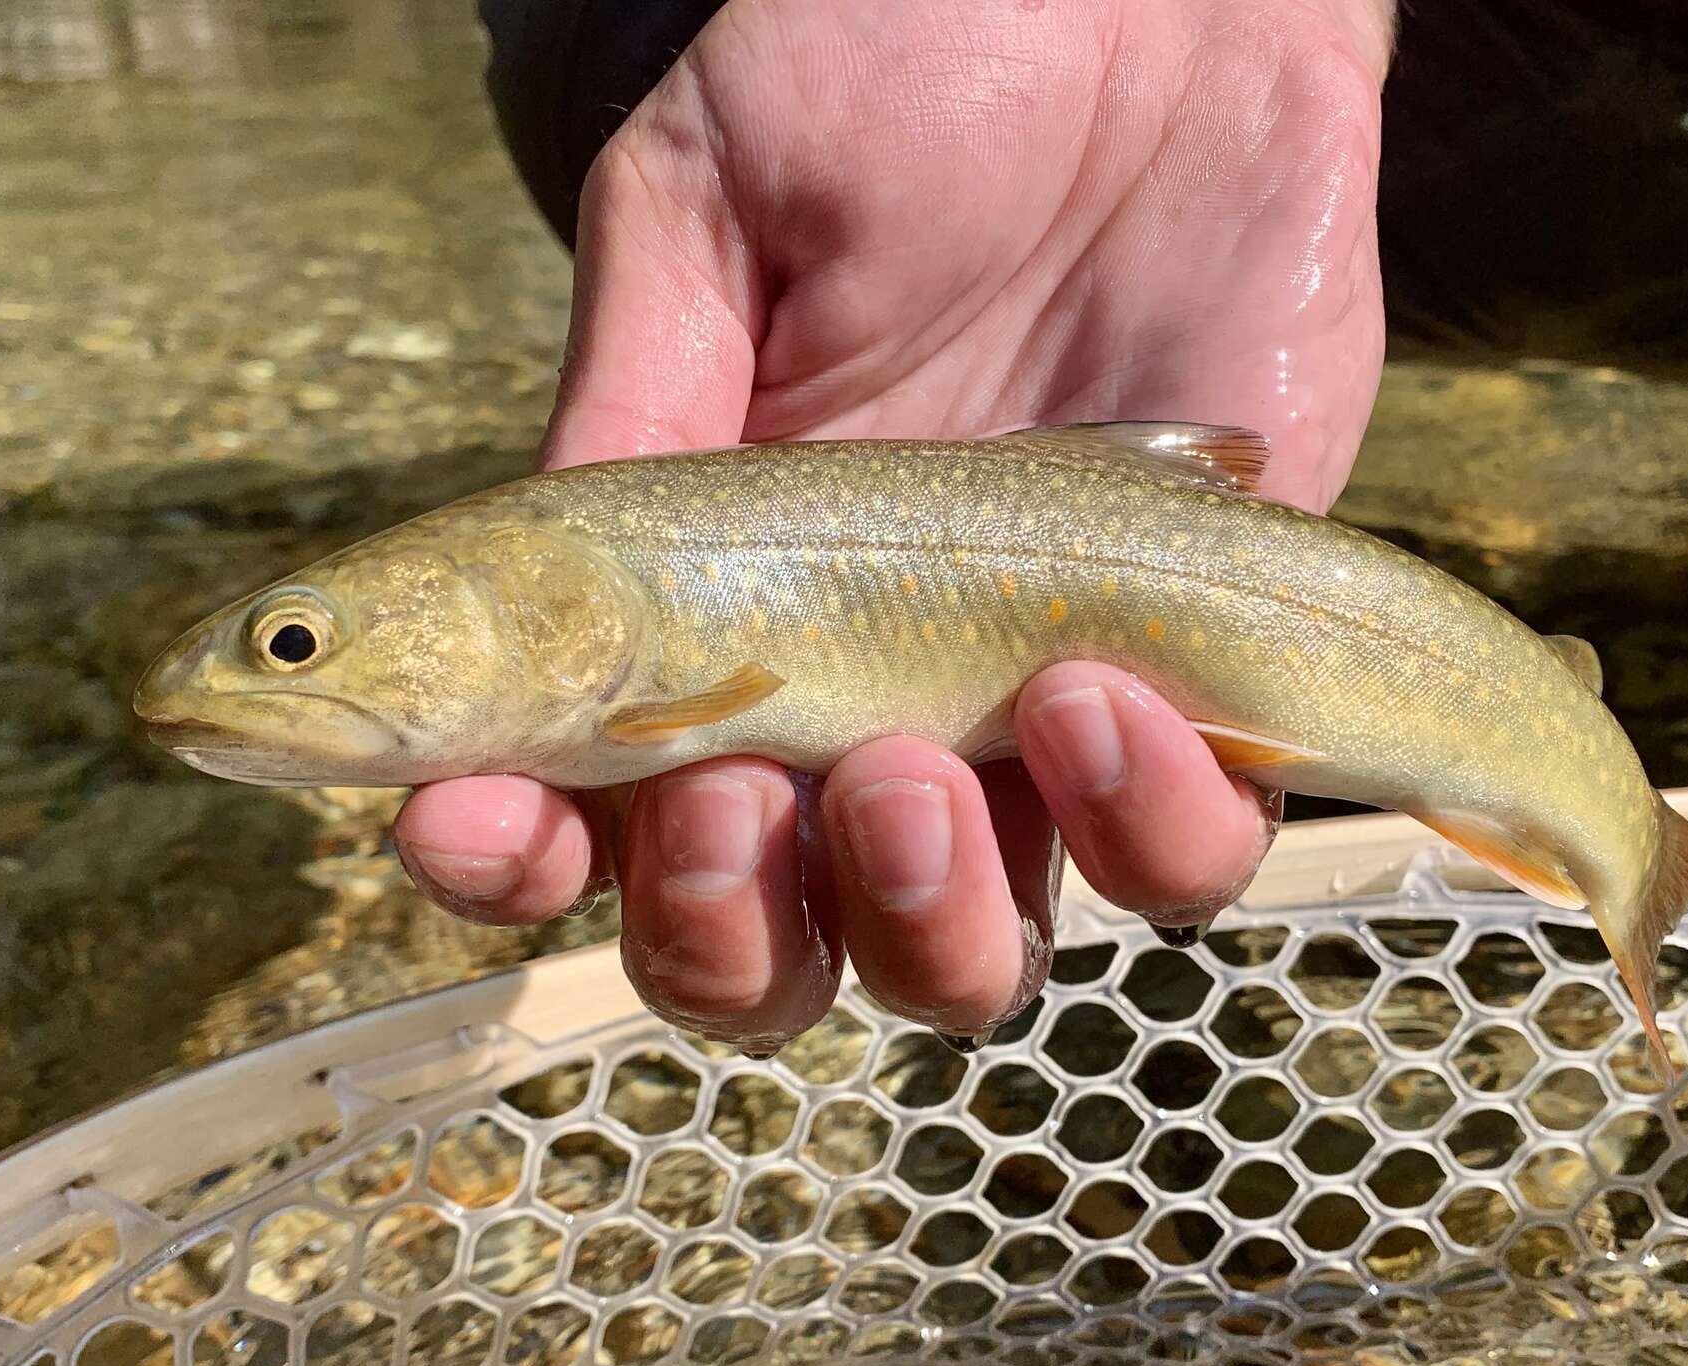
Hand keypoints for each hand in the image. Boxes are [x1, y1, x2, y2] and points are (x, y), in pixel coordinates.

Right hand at [396, 0, 1387, 1051]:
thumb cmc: (908, 66)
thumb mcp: (714, 209)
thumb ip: (632, 413)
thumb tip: (531, 618)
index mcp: (704, 602)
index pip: (585, 806)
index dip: (515, 857)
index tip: (482, 828)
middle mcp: (855, 689)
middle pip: (772, 948)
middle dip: (724, 934)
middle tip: (728, 800)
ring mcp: (1028, 709)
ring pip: (964, 953)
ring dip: (919, 915)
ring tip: (913, 762)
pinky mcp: (1205, 681)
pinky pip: (1184, 857)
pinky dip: (1141, 829)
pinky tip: (1092, 690)